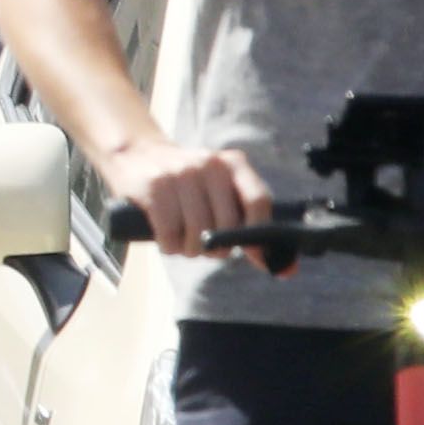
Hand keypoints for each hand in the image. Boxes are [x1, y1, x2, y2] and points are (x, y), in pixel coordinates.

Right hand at [111, 136, 270, 255]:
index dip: (258, 235)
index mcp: (232, 164)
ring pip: (198, 236)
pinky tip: (167, 238)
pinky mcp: (154, 187)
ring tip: (182, 240)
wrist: (136, 154)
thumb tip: (287, 270)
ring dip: (189, 250)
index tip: (254, 255)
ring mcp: (180, 174)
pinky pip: (171, 235)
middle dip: (216, 248)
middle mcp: (209, 165)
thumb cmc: (188, 185)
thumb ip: (250, 225)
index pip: (258, 202)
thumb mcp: (219, 191)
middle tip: (204, 245)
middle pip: (227, 227)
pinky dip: (169, 246)